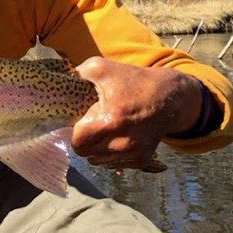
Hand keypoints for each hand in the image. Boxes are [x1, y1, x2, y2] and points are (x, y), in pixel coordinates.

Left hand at [71, 57, 202, 169]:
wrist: (170, 97)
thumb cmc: (134, 81)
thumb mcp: (102, 68)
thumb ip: (78, 73)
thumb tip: (62, 79)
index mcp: (110, 121)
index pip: (78, 142)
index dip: (77, 132)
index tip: (83, 121)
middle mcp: (122, 143)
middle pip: (86, 154)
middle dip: (85, 140)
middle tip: (93, 125)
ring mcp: (133, 153)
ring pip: (99, 162)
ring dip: (97, 149)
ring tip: (105, 130)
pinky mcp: (141, 159)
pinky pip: (115, 165)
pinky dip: (111, 154)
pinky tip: (117, 137)